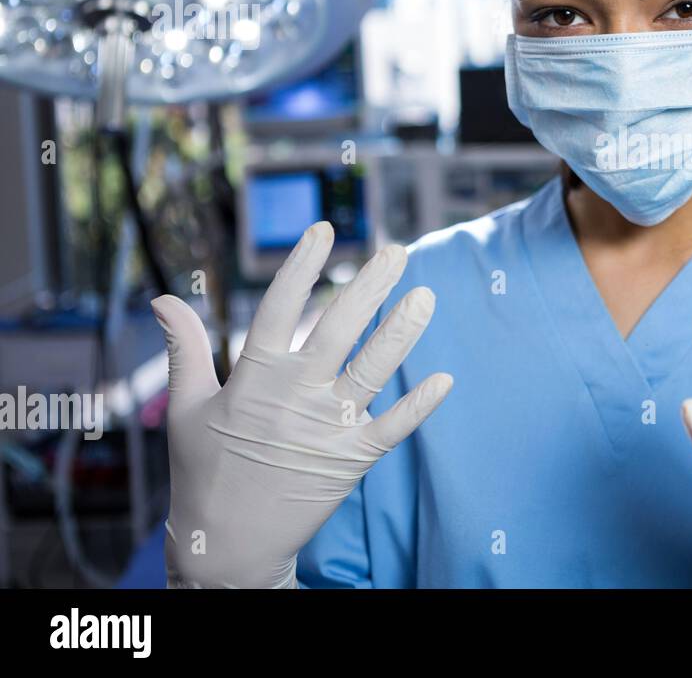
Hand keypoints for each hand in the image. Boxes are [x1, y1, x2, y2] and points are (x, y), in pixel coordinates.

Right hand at [156, 222, 451, 587]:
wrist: (226, 545)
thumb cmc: (204, 472)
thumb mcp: (188, 407)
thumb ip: (184, 348)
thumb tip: (163, 298)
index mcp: (254, 378)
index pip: (281, 308)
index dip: (301, 266)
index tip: (323, 229)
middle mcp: (295, 396)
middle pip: (338, 329)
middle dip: (370, 287)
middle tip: (397, 251)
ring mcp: (326, 427)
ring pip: (372, 370)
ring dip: (401, 332)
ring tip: (427, 297)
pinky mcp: (352, 460)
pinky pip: (393, 427)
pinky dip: (419, 405)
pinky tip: (444, 379)